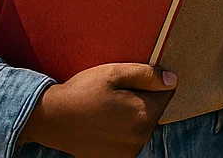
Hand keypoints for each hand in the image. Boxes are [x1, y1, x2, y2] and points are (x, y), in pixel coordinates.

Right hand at [19, 63, 176, 157]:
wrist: (50, 118)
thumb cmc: (82, 92)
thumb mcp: (114, 73)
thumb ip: (147, 75)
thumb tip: (173, 80)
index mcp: (143, 114)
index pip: (166, 93)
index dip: (151, 84)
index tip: (130, 82)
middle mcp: (140, 137)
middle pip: (154, 111)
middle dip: (142, 100)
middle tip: (114, 94)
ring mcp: (128, 151)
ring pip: (142, 125)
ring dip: (132, 116)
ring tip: (106, 108)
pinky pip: (129, 139)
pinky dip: (121, 130)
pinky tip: (103, 122)